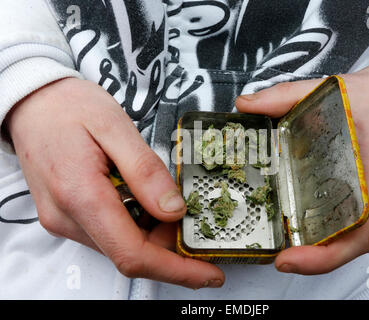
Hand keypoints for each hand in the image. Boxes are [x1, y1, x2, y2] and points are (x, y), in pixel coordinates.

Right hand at [5, 77, 223, 287]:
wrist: (33, 104)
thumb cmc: (69, 107)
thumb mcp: (116, 127)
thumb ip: (146, 172)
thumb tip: (174, 210)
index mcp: (81, 196)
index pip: (133, 254)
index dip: (176, 269)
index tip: (208, 273)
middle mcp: (68, 218)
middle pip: (131, 253)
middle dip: (169, 244)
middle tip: (193, 217)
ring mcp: (65, 221)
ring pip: (122, 245)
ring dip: (154, 233)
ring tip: (167, 199)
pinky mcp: (68, 217)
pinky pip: (110, 234)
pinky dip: (136, 225)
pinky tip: (145, 200)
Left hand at [236, 63, 368, 273]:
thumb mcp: (333, 88)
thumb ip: (286, 95)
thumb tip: (246, 106)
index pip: (364, 229)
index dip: (329, 254)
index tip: (292, 257)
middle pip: (354, 241)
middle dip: (318, 257)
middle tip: (282, 256)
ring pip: (353, 233)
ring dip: (323, 245)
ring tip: (287, 242)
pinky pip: (353, 218)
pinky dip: (330, 227)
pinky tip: (304, 220)